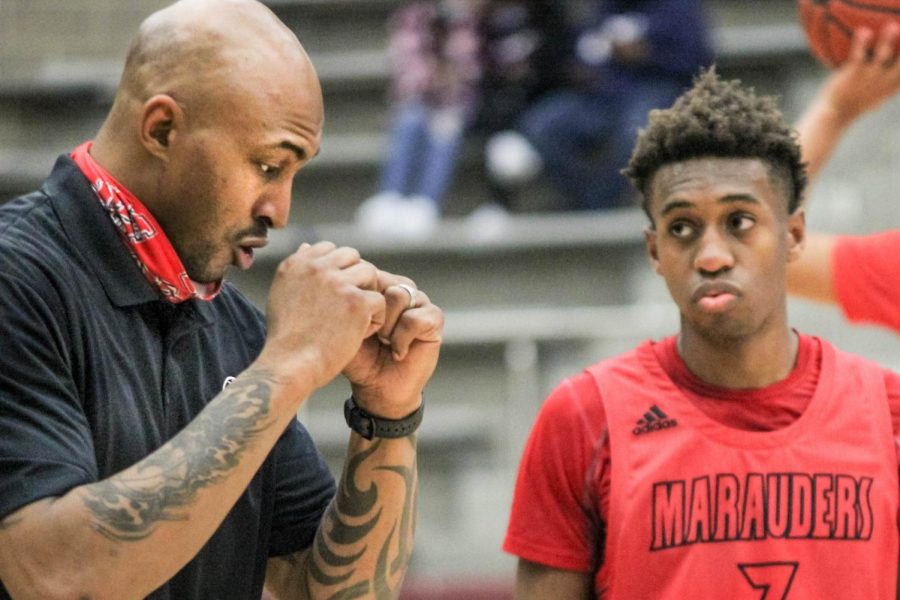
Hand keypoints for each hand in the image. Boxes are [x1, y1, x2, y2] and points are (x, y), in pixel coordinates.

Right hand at [258, 242, 386, 392]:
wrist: (290, 366)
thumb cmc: (286, 340)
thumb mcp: (282, 295)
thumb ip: (299, 271)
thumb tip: (307, 246)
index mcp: (296, 264)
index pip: (329, 249)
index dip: (339, 269)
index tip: (337, 293)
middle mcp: (316, 267)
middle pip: (352, 256)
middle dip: (357, 278)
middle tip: (353, 305)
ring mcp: (337, 282)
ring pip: (370, 273)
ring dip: (367, 295)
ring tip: (357, 319)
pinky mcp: (356, 301)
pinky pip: (379, 300)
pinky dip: (375, 319)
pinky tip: (359, 334)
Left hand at [342, 271, 443, 418]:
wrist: (377, 389)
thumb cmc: (357, 357)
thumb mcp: (340, 324)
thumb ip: (330, 292)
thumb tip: (306, 252)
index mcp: (378, 285)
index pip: (368, 272)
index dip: (358, 297)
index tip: (351, 323)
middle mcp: (400, 289)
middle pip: (382, 281)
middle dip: (371, 312)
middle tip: (369, 336)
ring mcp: (418, 302)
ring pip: (399, 295)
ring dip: (386, 326)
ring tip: (383, 343)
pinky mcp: (434, 320)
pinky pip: (415, 317)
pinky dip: (401, 338)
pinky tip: (396, 352)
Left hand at [820, 23, 899, 122]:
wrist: (835, 115)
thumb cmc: (857, 104)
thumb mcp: (879, 97)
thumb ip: (891, 86)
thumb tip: (899, 78)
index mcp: (893, 86)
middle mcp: (884, 82)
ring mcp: (869, 78)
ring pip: (882, 55)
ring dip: (887, 40)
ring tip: (892, 27)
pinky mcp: (853, 75)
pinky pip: (858, 55)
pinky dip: (861, 43)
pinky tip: (862, 31)